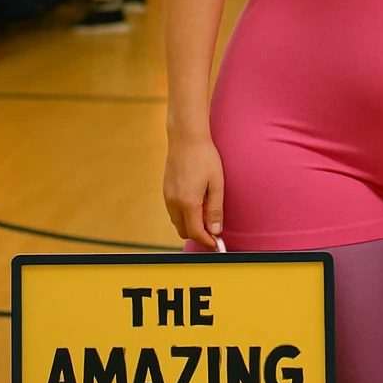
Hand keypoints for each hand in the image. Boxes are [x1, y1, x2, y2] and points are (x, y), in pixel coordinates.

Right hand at [163, 133, 224, 249]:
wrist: (185, 137)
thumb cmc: (205, 158)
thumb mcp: (217, 183)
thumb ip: (215, 209)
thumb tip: (216, 231)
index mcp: (188, 202)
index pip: (196, 232)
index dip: (207, 241)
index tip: (217, 244)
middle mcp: (173, 202)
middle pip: (184, 231)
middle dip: (199, 234)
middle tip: (214, 229)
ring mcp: (167, 196)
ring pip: (177, 222)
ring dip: (191, 224)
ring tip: (207, 211)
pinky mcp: (165, 190)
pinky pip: (173, 212)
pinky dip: (184, 214)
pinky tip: (197, 202)